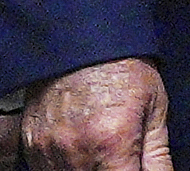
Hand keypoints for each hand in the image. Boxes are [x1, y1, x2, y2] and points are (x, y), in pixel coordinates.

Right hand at [21, 57, 170, 170]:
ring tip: (99, 147)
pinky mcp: (32, 143)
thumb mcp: (154, 108)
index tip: (131, 164)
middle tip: (117, 154)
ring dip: (87, 169)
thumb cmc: (122, 64)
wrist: (81, 32)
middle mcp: (76, 150)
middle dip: (110, 169)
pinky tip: (79, 147)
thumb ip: (158, 158)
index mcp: (112, 143)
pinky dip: (64, 166)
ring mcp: (50, 149)